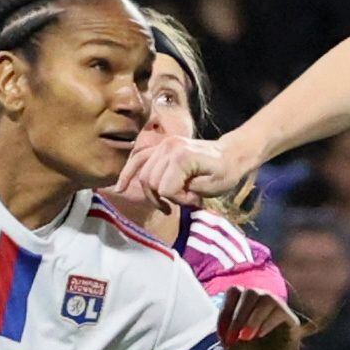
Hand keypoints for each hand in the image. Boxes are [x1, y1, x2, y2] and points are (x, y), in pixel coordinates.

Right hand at [122, 131, 252, 208]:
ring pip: (143, 175)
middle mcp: (168, 148)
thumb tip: (170, 194)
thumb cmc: (225, 172)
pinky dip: (127, 173)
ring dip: (152, 192)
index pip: (165, 188)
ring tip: (166, 203)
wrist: (230, 154)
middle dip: (166, 197)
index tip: (195, 201)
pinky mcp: (160, 148)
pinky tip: (119, 188)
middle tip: (186, 200)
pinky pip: (138, 160)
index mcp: (182, 157)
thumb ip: (188, 192)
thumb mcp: (213, 186)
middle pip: (151, 182)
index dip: (178, 200)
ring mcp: (162, 146)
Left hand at [222, 287, 306, 349]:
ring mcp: (278, 309)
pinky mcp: (291, 320)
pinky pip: (281, 311)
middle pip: (251, 292)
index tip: (223, 332)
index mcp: (245, 304)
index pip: (235, 291)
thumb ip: (224, 325)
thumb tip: (226, 316)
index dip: (226, 309)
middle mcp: (262, 302)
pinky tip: (260, 336)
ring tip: (247, 337)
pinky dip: (267, 323)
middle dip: (239, 315)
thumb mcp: (229, 341)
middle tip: (235, 336)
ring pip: (267, 298)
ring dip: (253, 318)